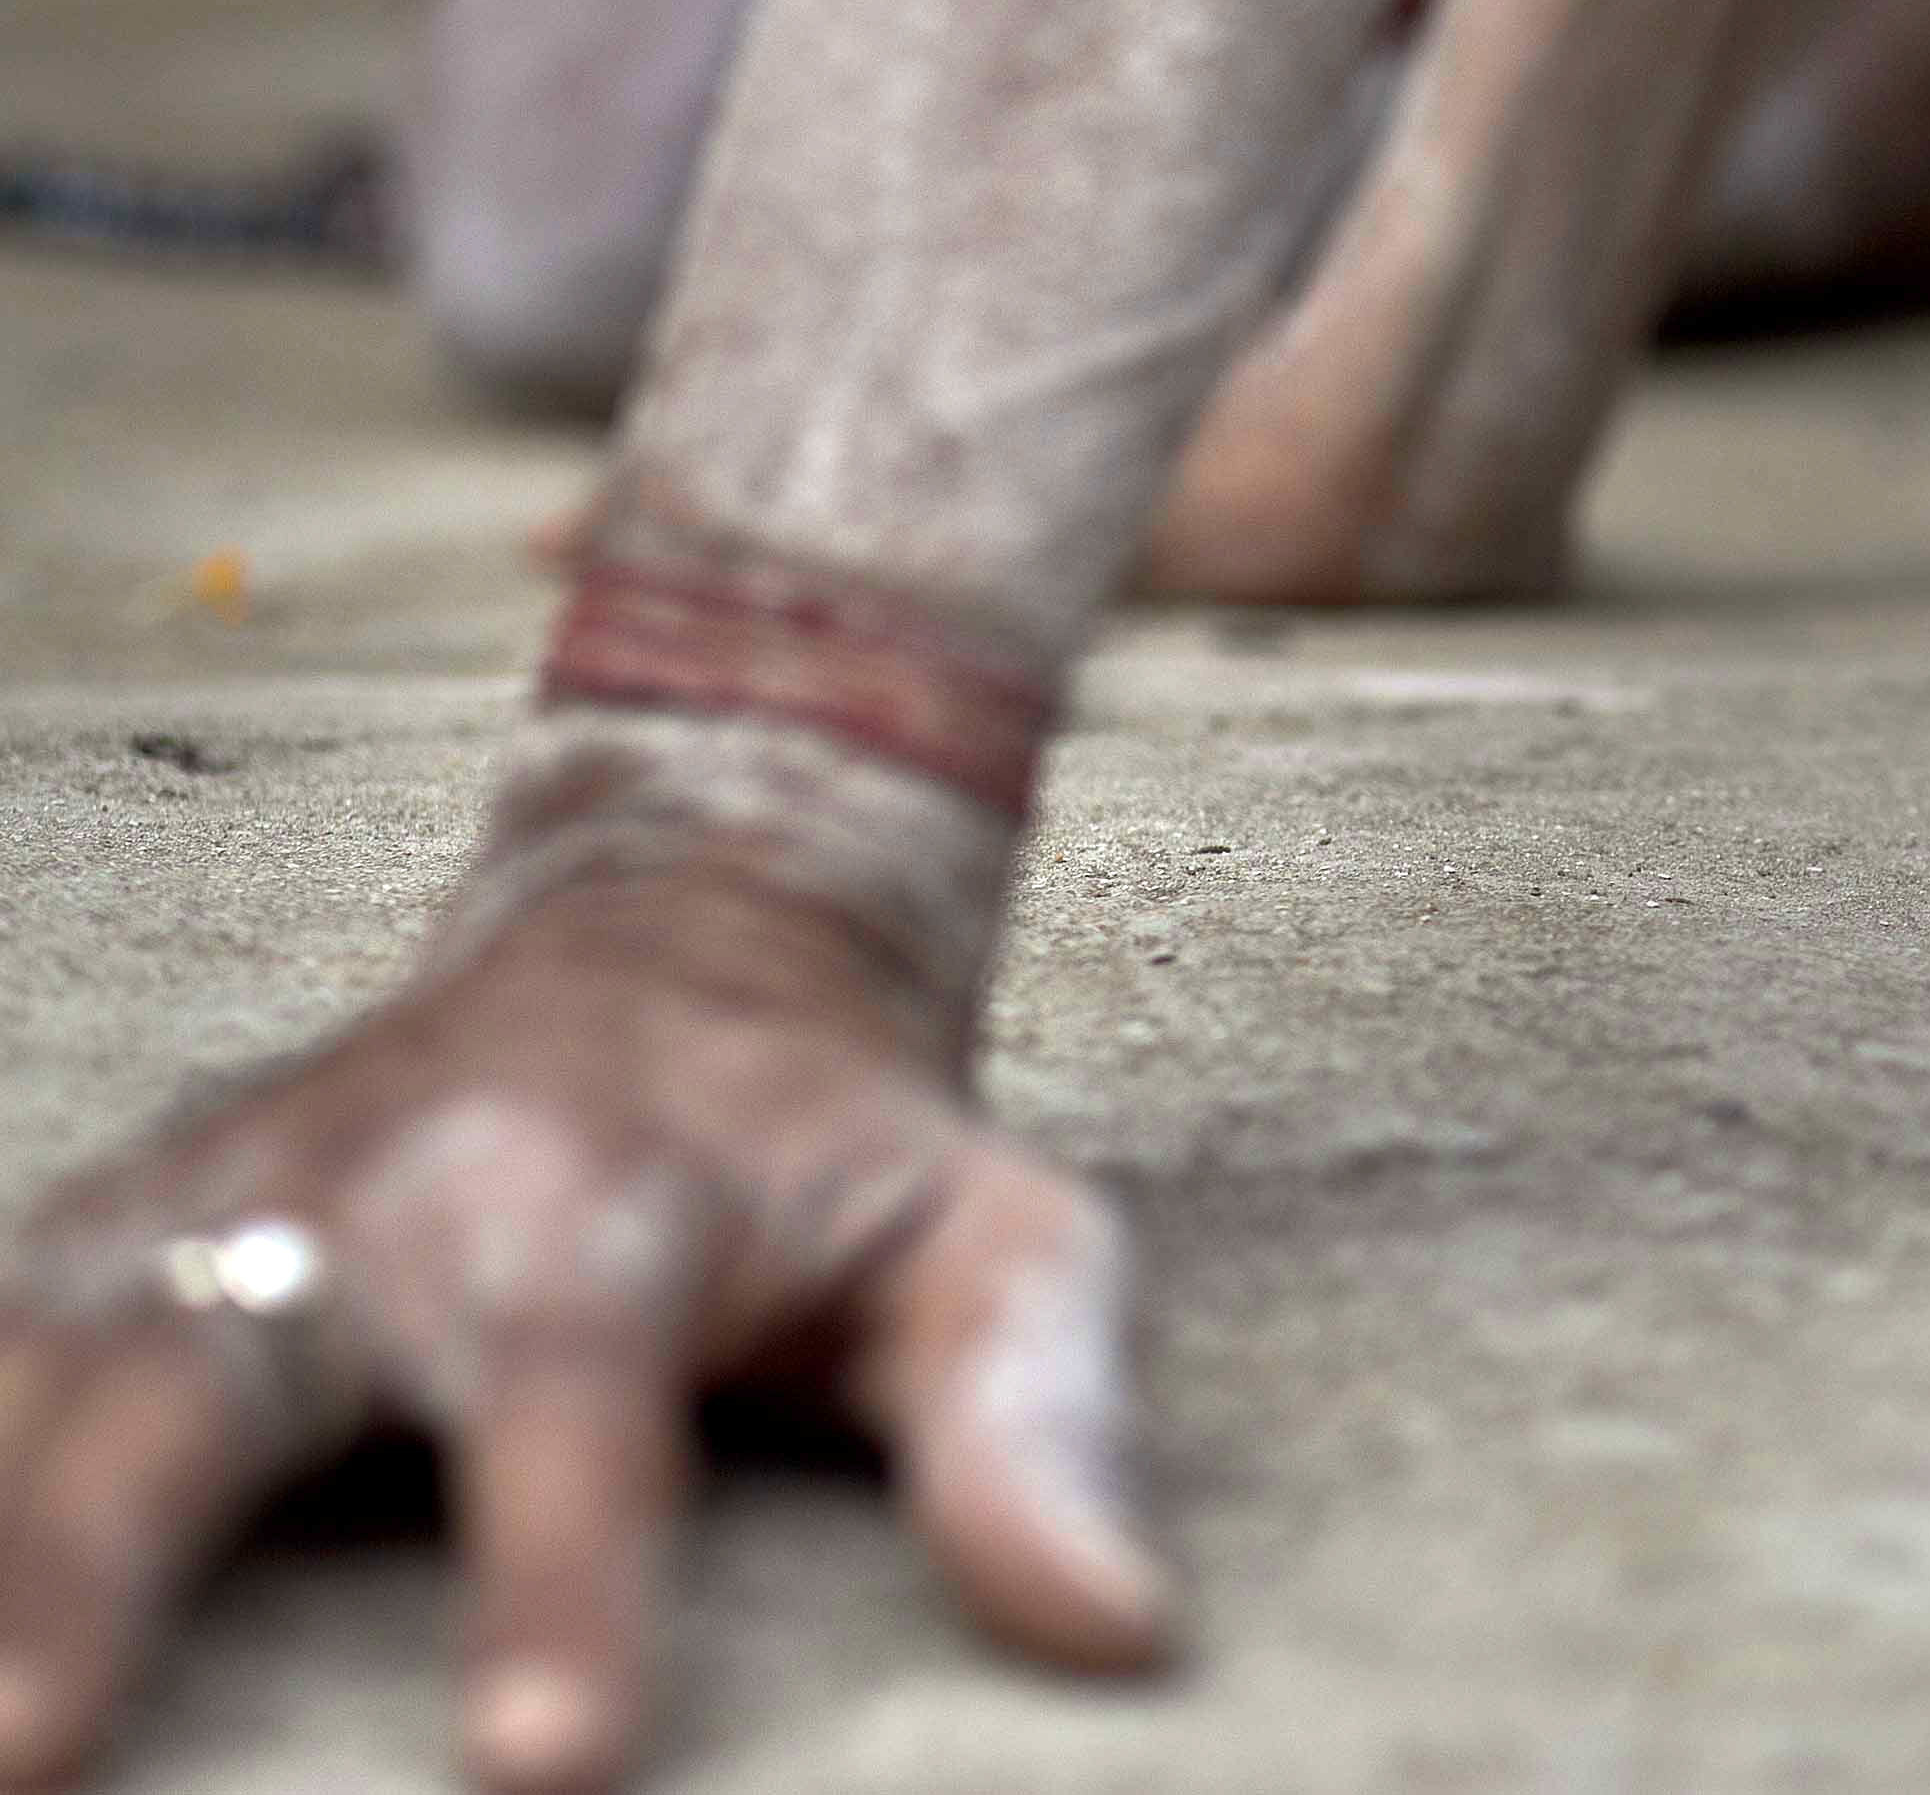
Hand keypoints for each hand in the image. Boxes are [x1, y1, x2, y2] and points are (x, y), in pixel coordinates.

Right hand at [0, 861, 1165, 1790]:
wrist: (686, 923)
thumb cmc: (845, 1149)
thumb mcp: (997, 1243)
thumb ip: (1042, 1423)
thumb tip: (1117, 1632)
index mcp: (611, 1203)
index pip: (577, 1408)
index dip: (558, 1589)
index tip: (541, 1773)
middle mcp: (385, 1186)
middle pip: (218, 1373)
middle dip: (100, 1566)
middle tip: (26, 1755)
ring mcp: (220, 1196)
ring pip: (51, 1362)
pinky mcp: (112, 1220)